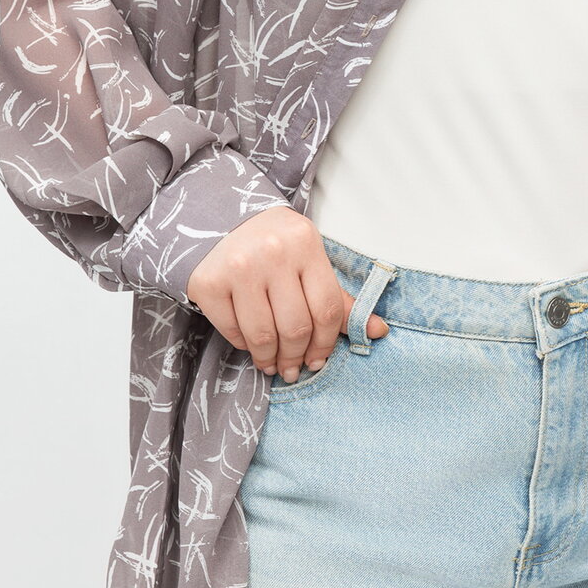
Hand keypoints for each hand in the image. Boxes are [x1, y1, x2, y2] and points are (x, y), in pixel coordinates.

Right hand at [185, 206, 388, 380]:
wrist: (220, 217)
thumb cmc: (273, 243)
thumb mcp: (309, 258)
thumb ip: (338, 297)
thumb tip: (379, 331)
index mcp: (305, 244)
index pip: (327, 309)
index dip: (326, 344)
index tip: (318, 360)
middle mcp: (273, 253)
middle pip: (296, 328)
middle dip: (297, 358)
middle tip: (293, 369)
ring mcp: (238, 268)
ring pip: (263, 335)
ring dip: (270, 359)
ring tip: (272, 365)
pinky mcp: (208, 283)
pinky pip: (233, 331)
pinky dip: (244, 345)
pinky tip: (250, 344)